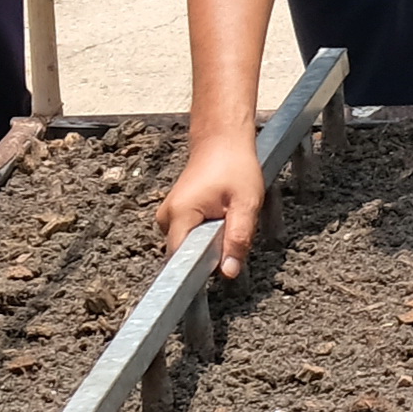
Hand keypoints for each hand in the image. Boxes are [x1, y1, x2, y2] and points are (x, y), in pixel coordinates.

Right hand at [161, 121, 265, 277]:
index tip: (216, 271)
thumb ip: (237, 238)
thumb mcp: (246, 203)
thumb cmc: (235, 166)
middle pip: (187, 255)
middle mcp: (166, 218)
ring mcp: (168, 216)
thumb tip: (228, 272)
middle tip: (232, 228)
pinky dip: (207, 233)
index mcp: (180, 215)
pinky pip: (190, 236)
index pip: (181, 261)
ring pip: (190, 247)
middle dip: (212, 252)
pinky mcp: (175, 215)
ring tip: (227, 217)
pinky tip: (220, 215)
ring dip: (211, 242)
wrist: (222, 140)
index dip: (200, 270)